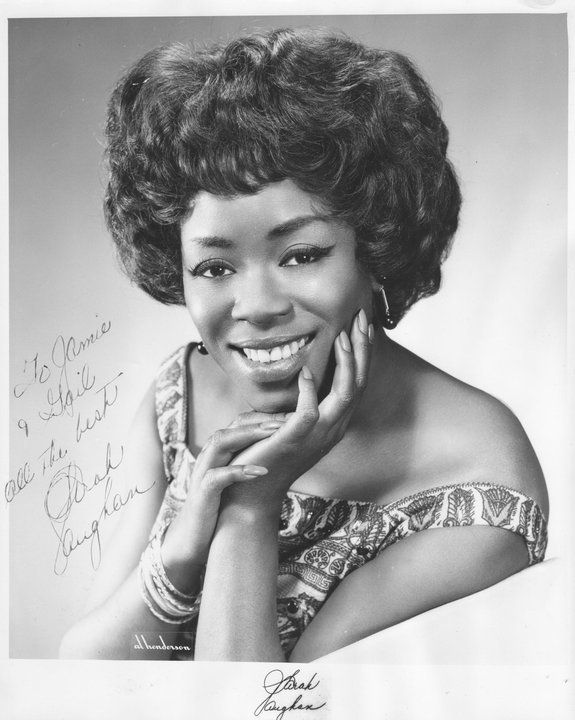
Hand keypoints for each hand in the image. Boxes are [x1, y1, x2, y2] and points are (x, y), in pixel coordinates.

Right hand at [160, 411, 287, 565]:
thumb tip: (285, 452)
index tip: (291, 418)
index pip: (239, 424)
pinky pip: (217, 477)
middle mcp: (209, 458)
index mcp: (219, 453)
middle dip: (259, 422)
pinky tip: (261, 470)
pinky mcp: (202, 494)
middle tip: (288, 420)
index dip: (264, 418)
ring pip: (220, 443)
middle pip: (231, 428)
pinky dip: (238, 471)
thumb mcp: (238, 480)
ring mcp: (203, 473)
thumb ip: (253, 463)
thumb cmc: (222, 507)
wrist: (194, 539)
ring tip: (276, 435)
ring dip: (248, 436)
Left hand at [223, 309, 373, 514]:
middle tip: (360, 318)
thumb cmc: (269, 451)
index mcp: (335, 421)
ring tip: (342, 335)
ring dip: (345, 362)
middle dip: (362, 348)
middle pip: (359, 382)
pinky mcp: (295, 440)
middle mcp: (334, 427)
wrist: (254, 490)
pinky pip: (309, 412)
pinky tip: (304, 370)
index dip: (362, 352)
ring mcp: (318, 435)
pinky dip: (308, 389)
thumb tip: (303, 372)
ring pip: (344, 393)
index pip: (357, 381)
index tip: (360, 324)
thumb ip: (303, 401)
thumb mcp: (293, 422)